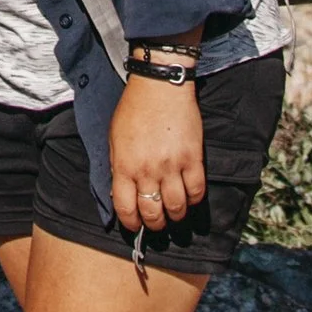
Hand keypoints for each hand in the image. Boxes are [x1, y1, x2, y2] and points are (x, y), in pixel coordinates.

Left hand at [110, 71, 205, 237]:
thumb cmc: (134, 110)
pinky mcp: (193, 158)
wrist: (160, 86)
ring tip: (174, 213)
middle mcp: (148, 170)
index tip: (135, 226)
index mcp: (124, 166)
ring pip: (177, 207)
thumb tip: (121, 193)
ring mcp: (172, 166)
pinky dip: (193, 200)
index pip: (126, 209)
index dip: (131, 223)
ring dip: (175, 216)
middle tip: (157, 223)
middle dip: (154, 224)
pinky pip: (196, 191)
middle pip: (153, 213)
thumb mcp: (114, 138)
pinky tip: (189, 197)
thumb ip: (117, 167)